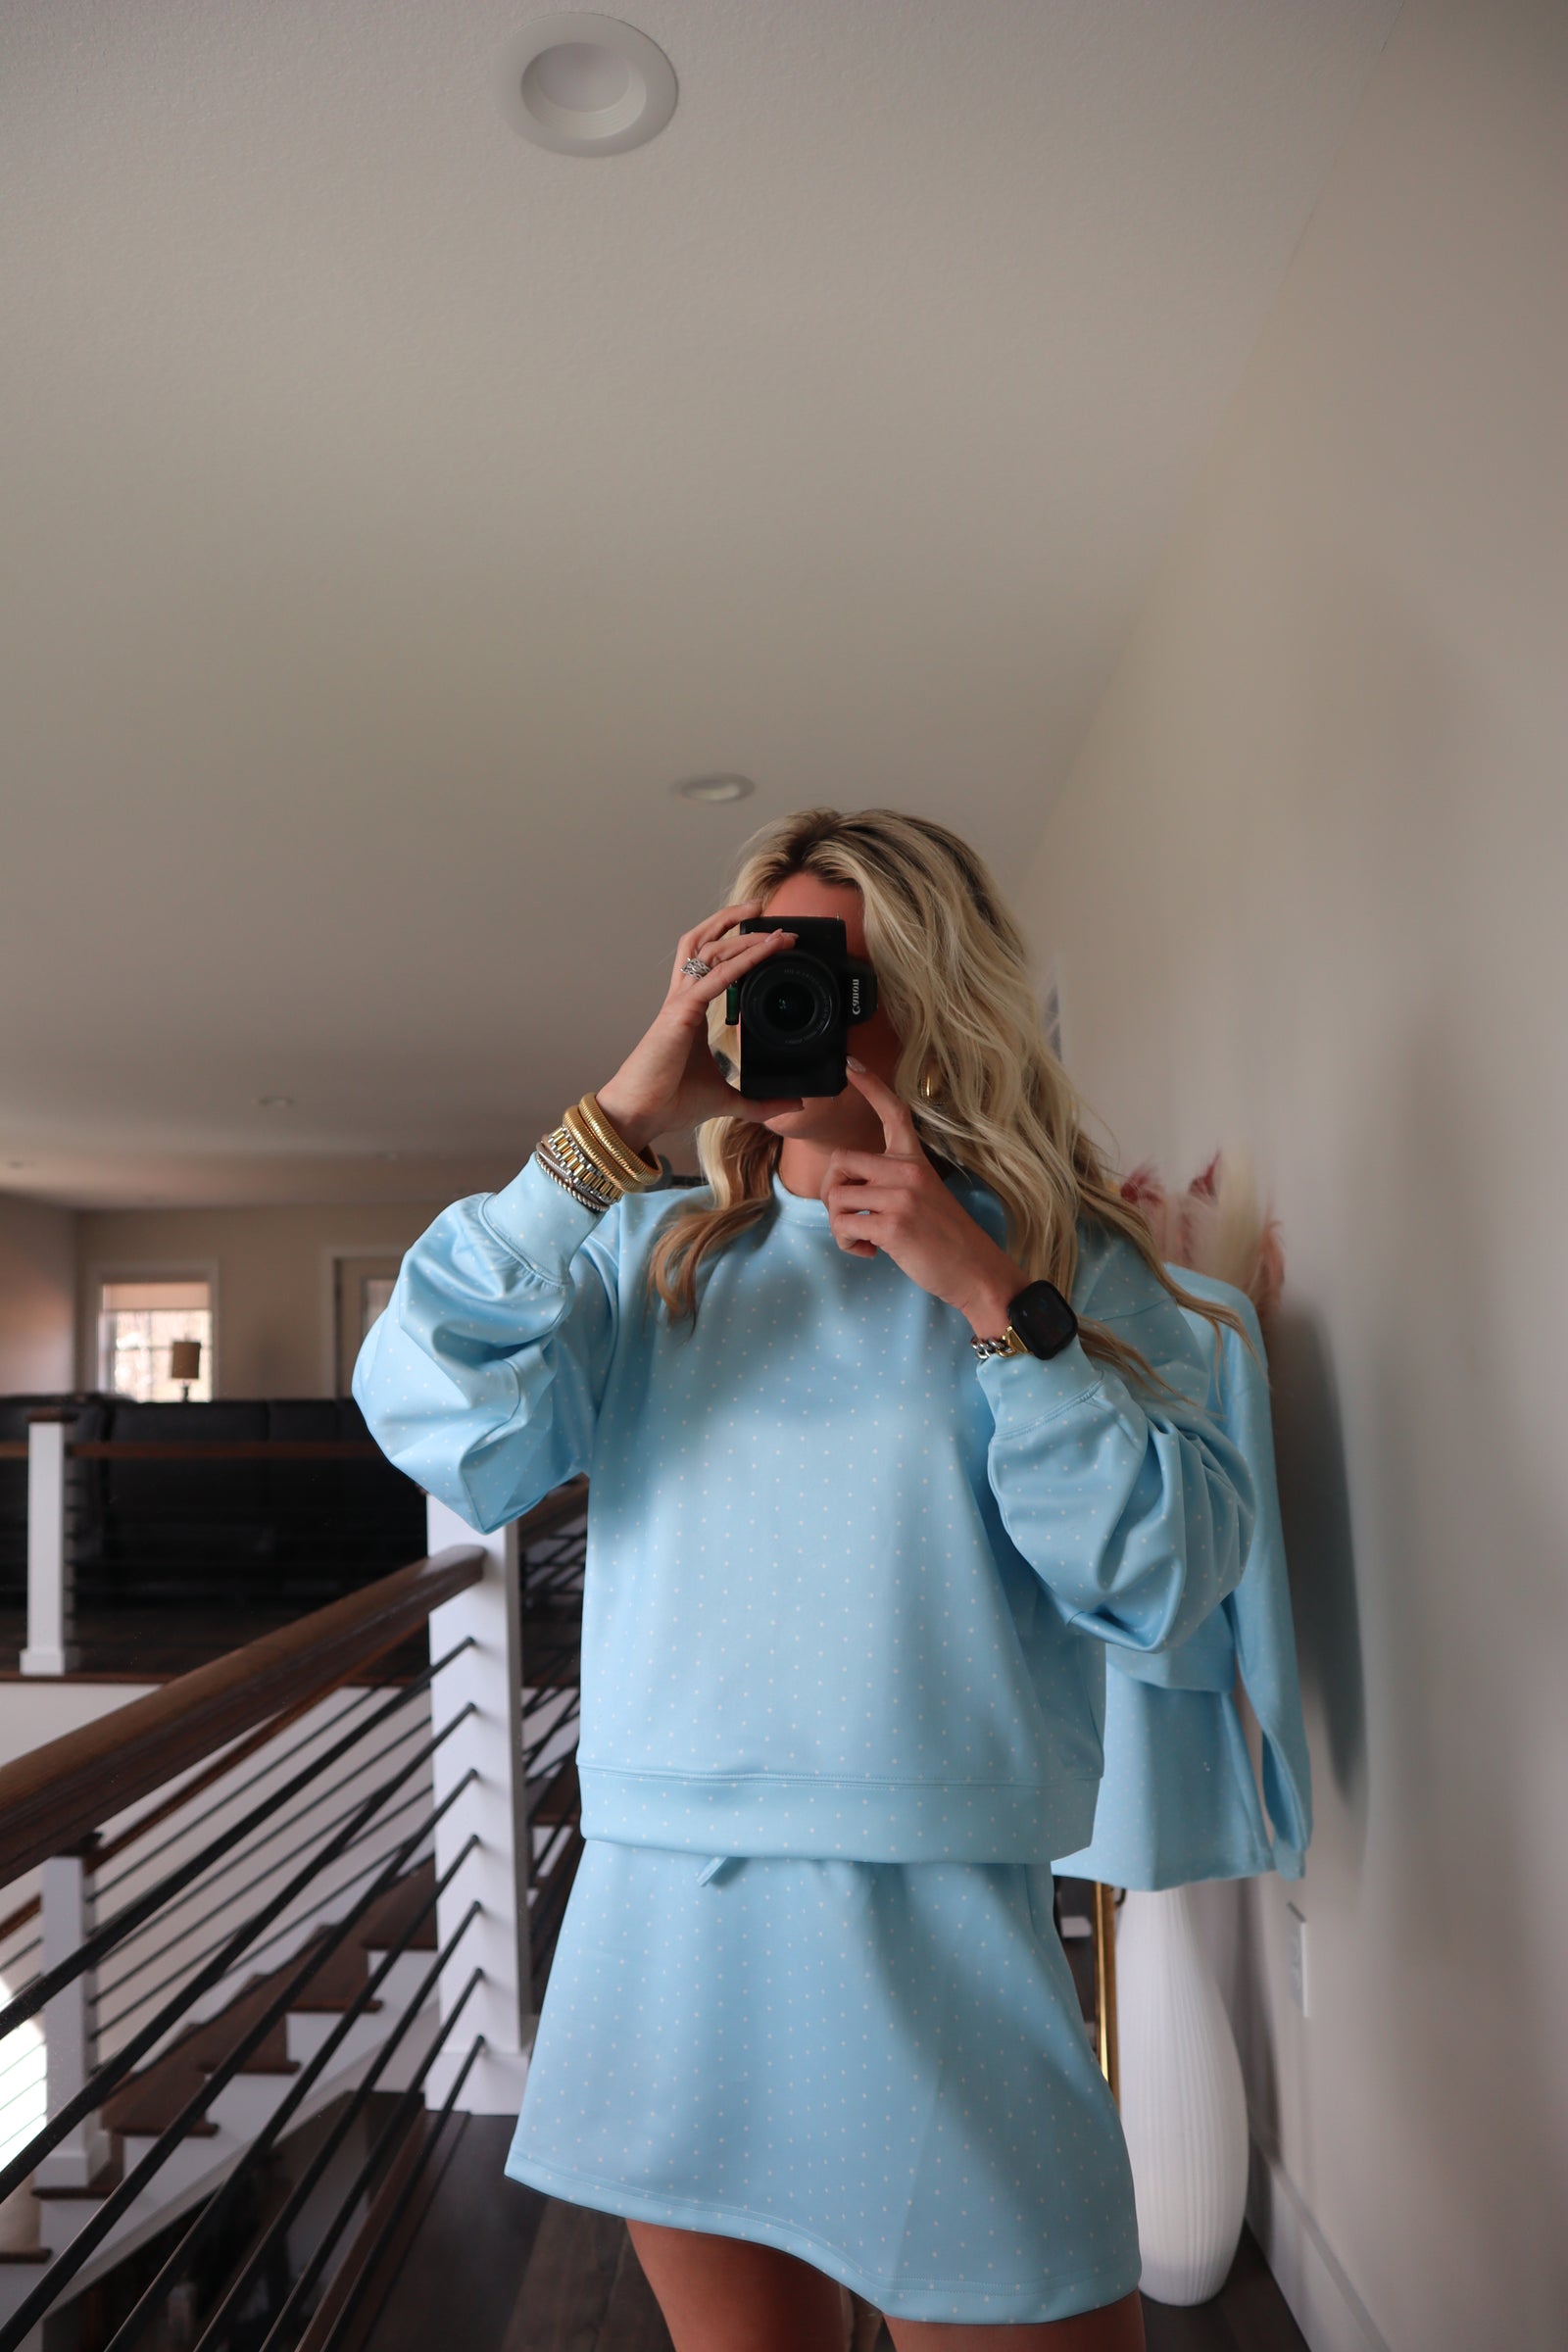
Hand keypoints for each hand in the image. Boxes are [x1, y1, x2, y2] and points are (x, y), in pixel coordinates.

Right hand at [595, 903, 805, 1151]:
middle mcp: (683, 997)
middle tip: (769, 914)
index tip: (770, 940)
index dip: (737, 945)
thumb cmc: (671, 1100)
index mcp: (690, 1009)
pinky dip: (742, 961)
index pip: (711, 962)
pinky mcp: (681, 1013)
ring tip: (771, 925)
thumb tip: (793, 1105)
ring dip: (742, 934)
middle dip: (735, 923)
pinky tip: (764, 951)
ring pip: (709, 950)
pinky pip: (716, 978)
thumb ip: (759, 1101)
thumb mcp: (727, 1099)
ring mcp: (680, 1002)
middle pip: (705, 942)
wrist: (641, 1114)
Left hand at [822, 1063, 1027, 1336]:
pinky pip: (843, 1227)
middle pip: (840, 1161)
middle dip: (831, 1191)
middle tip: (849, 1214)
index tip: (850, 1064)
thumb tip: (848, 1186)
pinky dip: (848, 1244)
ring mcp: (900, 1198)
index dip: (870, 1086)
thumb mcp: (924, 1195)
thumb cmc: (946, 1238)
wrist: (975, 1271)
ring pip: (836, 1197)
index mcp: (916, 1161)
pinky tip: (869, 1252)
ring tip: (862, 1238)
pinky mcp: (893, 1226)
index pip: (893, 1112)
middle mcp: (907, 1172)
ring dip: (839, 1225)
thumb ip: (891, 1182)